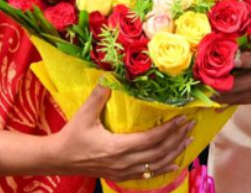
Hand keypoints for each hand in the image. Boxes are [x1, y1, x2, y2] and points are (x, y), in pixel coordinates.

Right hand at [46, 85, 193, 180]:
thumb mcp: (84, 115)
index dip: (169, 130)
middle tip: (191, 126)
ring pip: (156, 165)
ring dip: (174, 153)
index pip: (150, 139)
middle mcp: (123, 162)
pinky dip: (163, 168)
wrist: (59, 160)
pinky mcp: (121, 175)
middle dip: (177, 139)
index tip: (182, 119)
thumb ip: (98, 96)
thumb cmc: (72, 137)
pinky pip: (147, 174)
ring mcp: (123, 171)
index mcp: (116, 147)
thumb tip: (109, 76)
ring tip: (189, 141)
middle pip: (158, 153)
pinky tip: (174, 163)